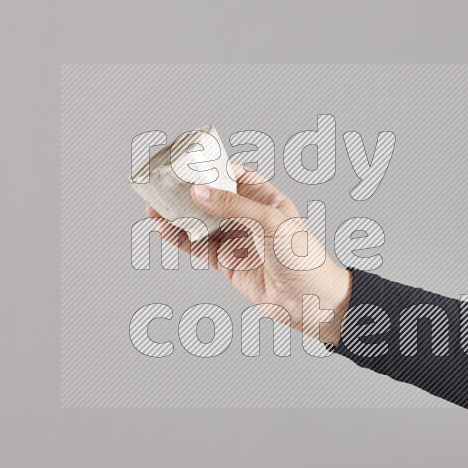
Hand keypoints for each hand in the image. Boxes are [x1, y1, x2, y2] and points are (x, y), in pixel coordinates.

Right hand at [146, 165, 351, 345]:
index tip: (187, 165)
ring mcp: (238, 241)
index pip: (235, 175)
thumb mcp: (269, 223)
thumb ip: (232, 206)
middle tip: (162, 188)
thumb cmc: (303, 258)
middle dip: (187, 194)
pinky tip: (166, 232)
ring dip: (179, 217)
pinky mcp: (228, 264)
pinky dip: (182, 240)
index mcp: (266, 199)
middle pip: (212, 199)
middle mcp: (250, 218)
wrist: (311, 301)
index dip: (212, 170)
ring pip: (202, 224)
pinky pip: (200, 247)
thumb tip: (198, 192)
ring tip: (156, 210)